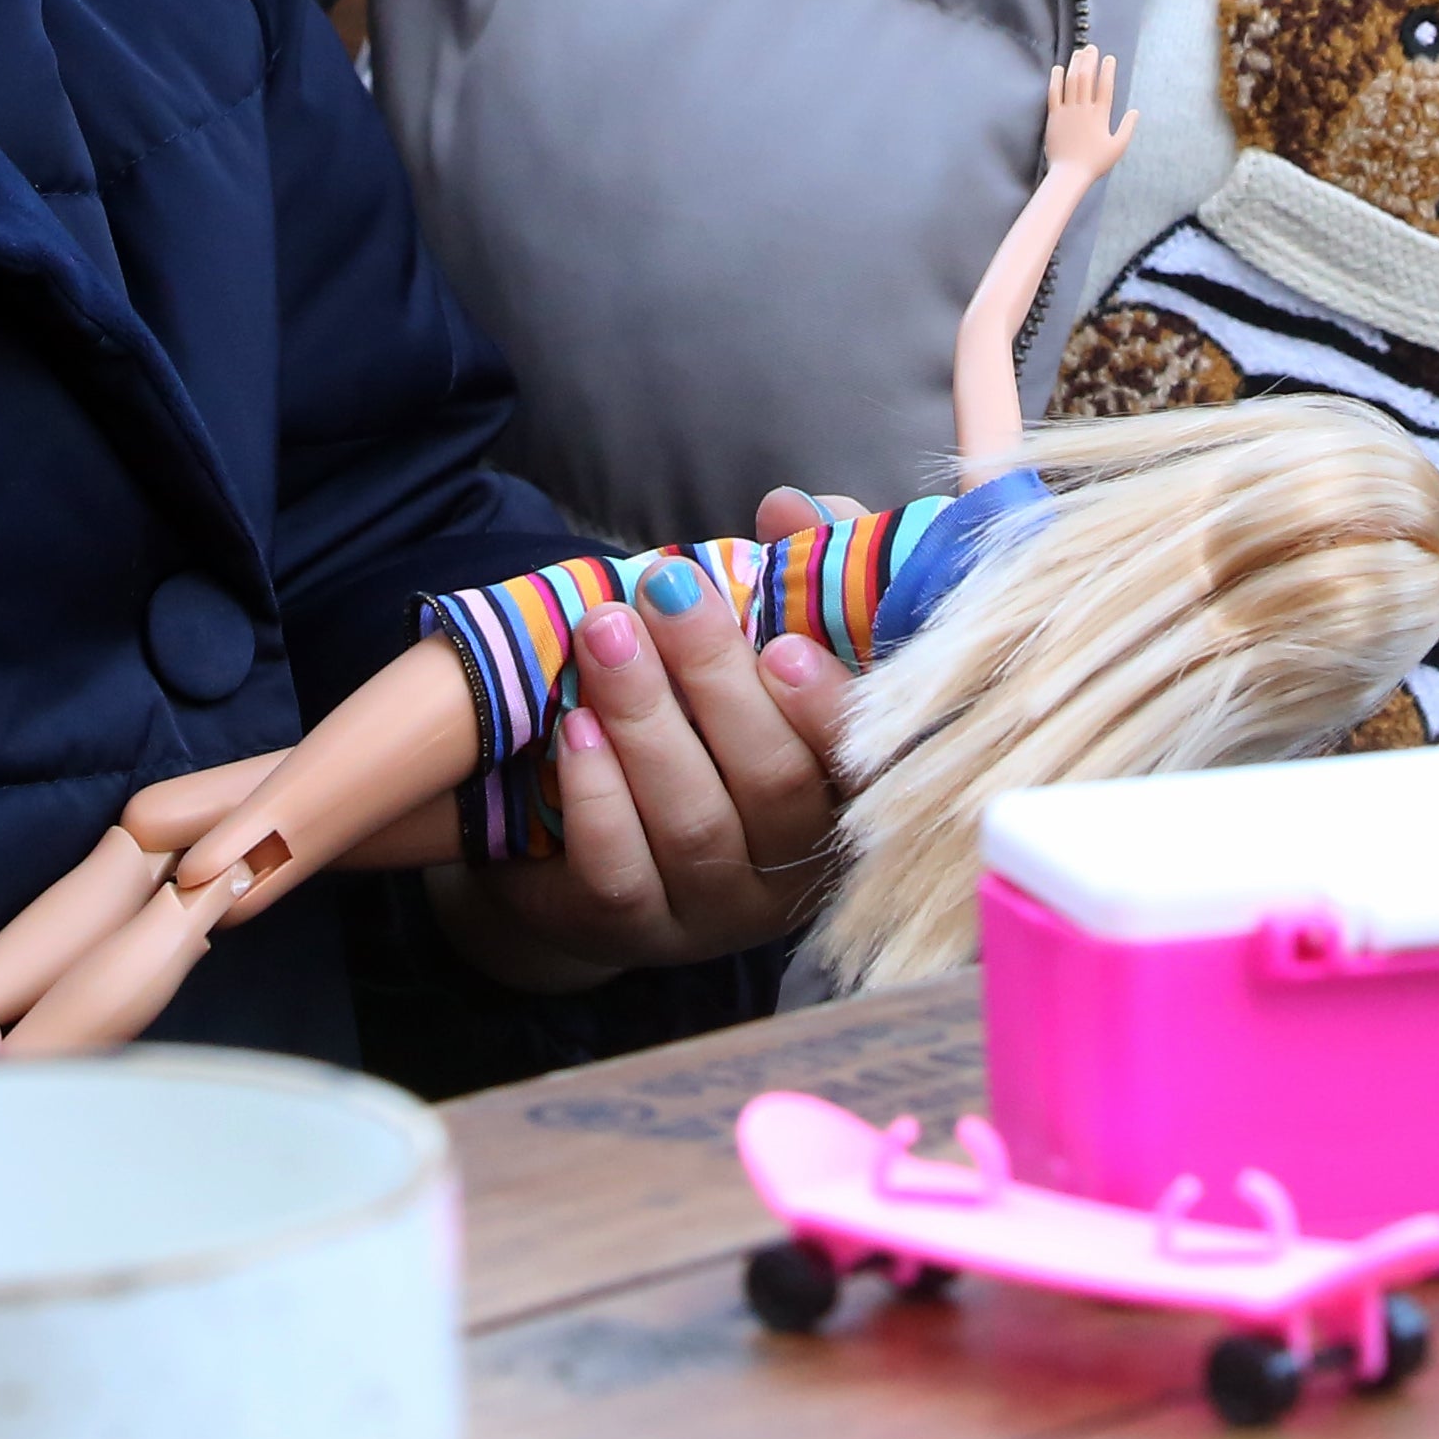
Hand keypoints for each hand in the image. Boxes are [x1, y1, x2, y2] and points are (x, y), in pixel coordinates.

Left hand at [423, 570, 856, 990]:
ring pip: (696, 826)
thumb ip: (795, 569)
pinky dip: (599, 796)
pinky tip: (574, 729)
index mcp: (845, 794)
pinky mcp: (633, 931)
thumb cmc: (700, 722)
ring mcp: (715, 910)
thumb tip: (787, 507)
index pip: (864, 762)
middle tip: (663, 591)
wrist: (585, 844)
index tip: (782, 643)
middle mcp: (795, 867)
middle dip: (716, 681)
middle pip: (776, 786)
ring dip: (647, 722)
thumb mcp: (752, 641)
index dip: (829, 708)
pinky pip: (621, 872)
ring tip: (605, 637)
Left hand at [1041, 43, 1135, 184]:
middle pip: (1087, 78)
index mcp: (1100, 115)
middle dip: (1090, 60)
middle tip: (1092, 48)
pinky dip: (1056, 79)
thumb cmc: (1095, 163)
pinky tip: (1058, 68)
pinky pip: (1054, 93)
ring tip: (1079, 52)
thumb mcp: (1118, 147)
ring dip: (1075, 65)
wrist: (1069, 174)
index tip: (1109, 58)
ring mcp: (1067, 111)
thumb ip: (1127, 127)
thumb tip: (1136, 111)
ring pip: (1071, 81)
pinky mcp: (1054, 116)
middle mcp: (1084, 109)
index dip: (1107, 70)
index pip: (1105, 86)